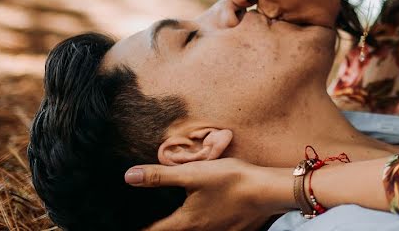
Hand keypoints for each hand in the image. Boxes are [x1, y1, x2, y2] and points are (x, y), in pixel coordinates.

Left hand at [124, 158, 290, 229]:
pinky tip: (212, 214)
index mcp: (186, 222)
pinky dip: (207, 225)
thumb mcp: (193, 173)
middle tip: (156, 222)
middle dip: (165, 227)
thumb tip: (129, 177)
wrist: (269, 190)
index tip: (132, 228)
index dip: (142, 229)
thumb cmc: (231, 180)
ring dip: (186, 227)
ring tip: (184, 218)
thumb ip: (160, 176)